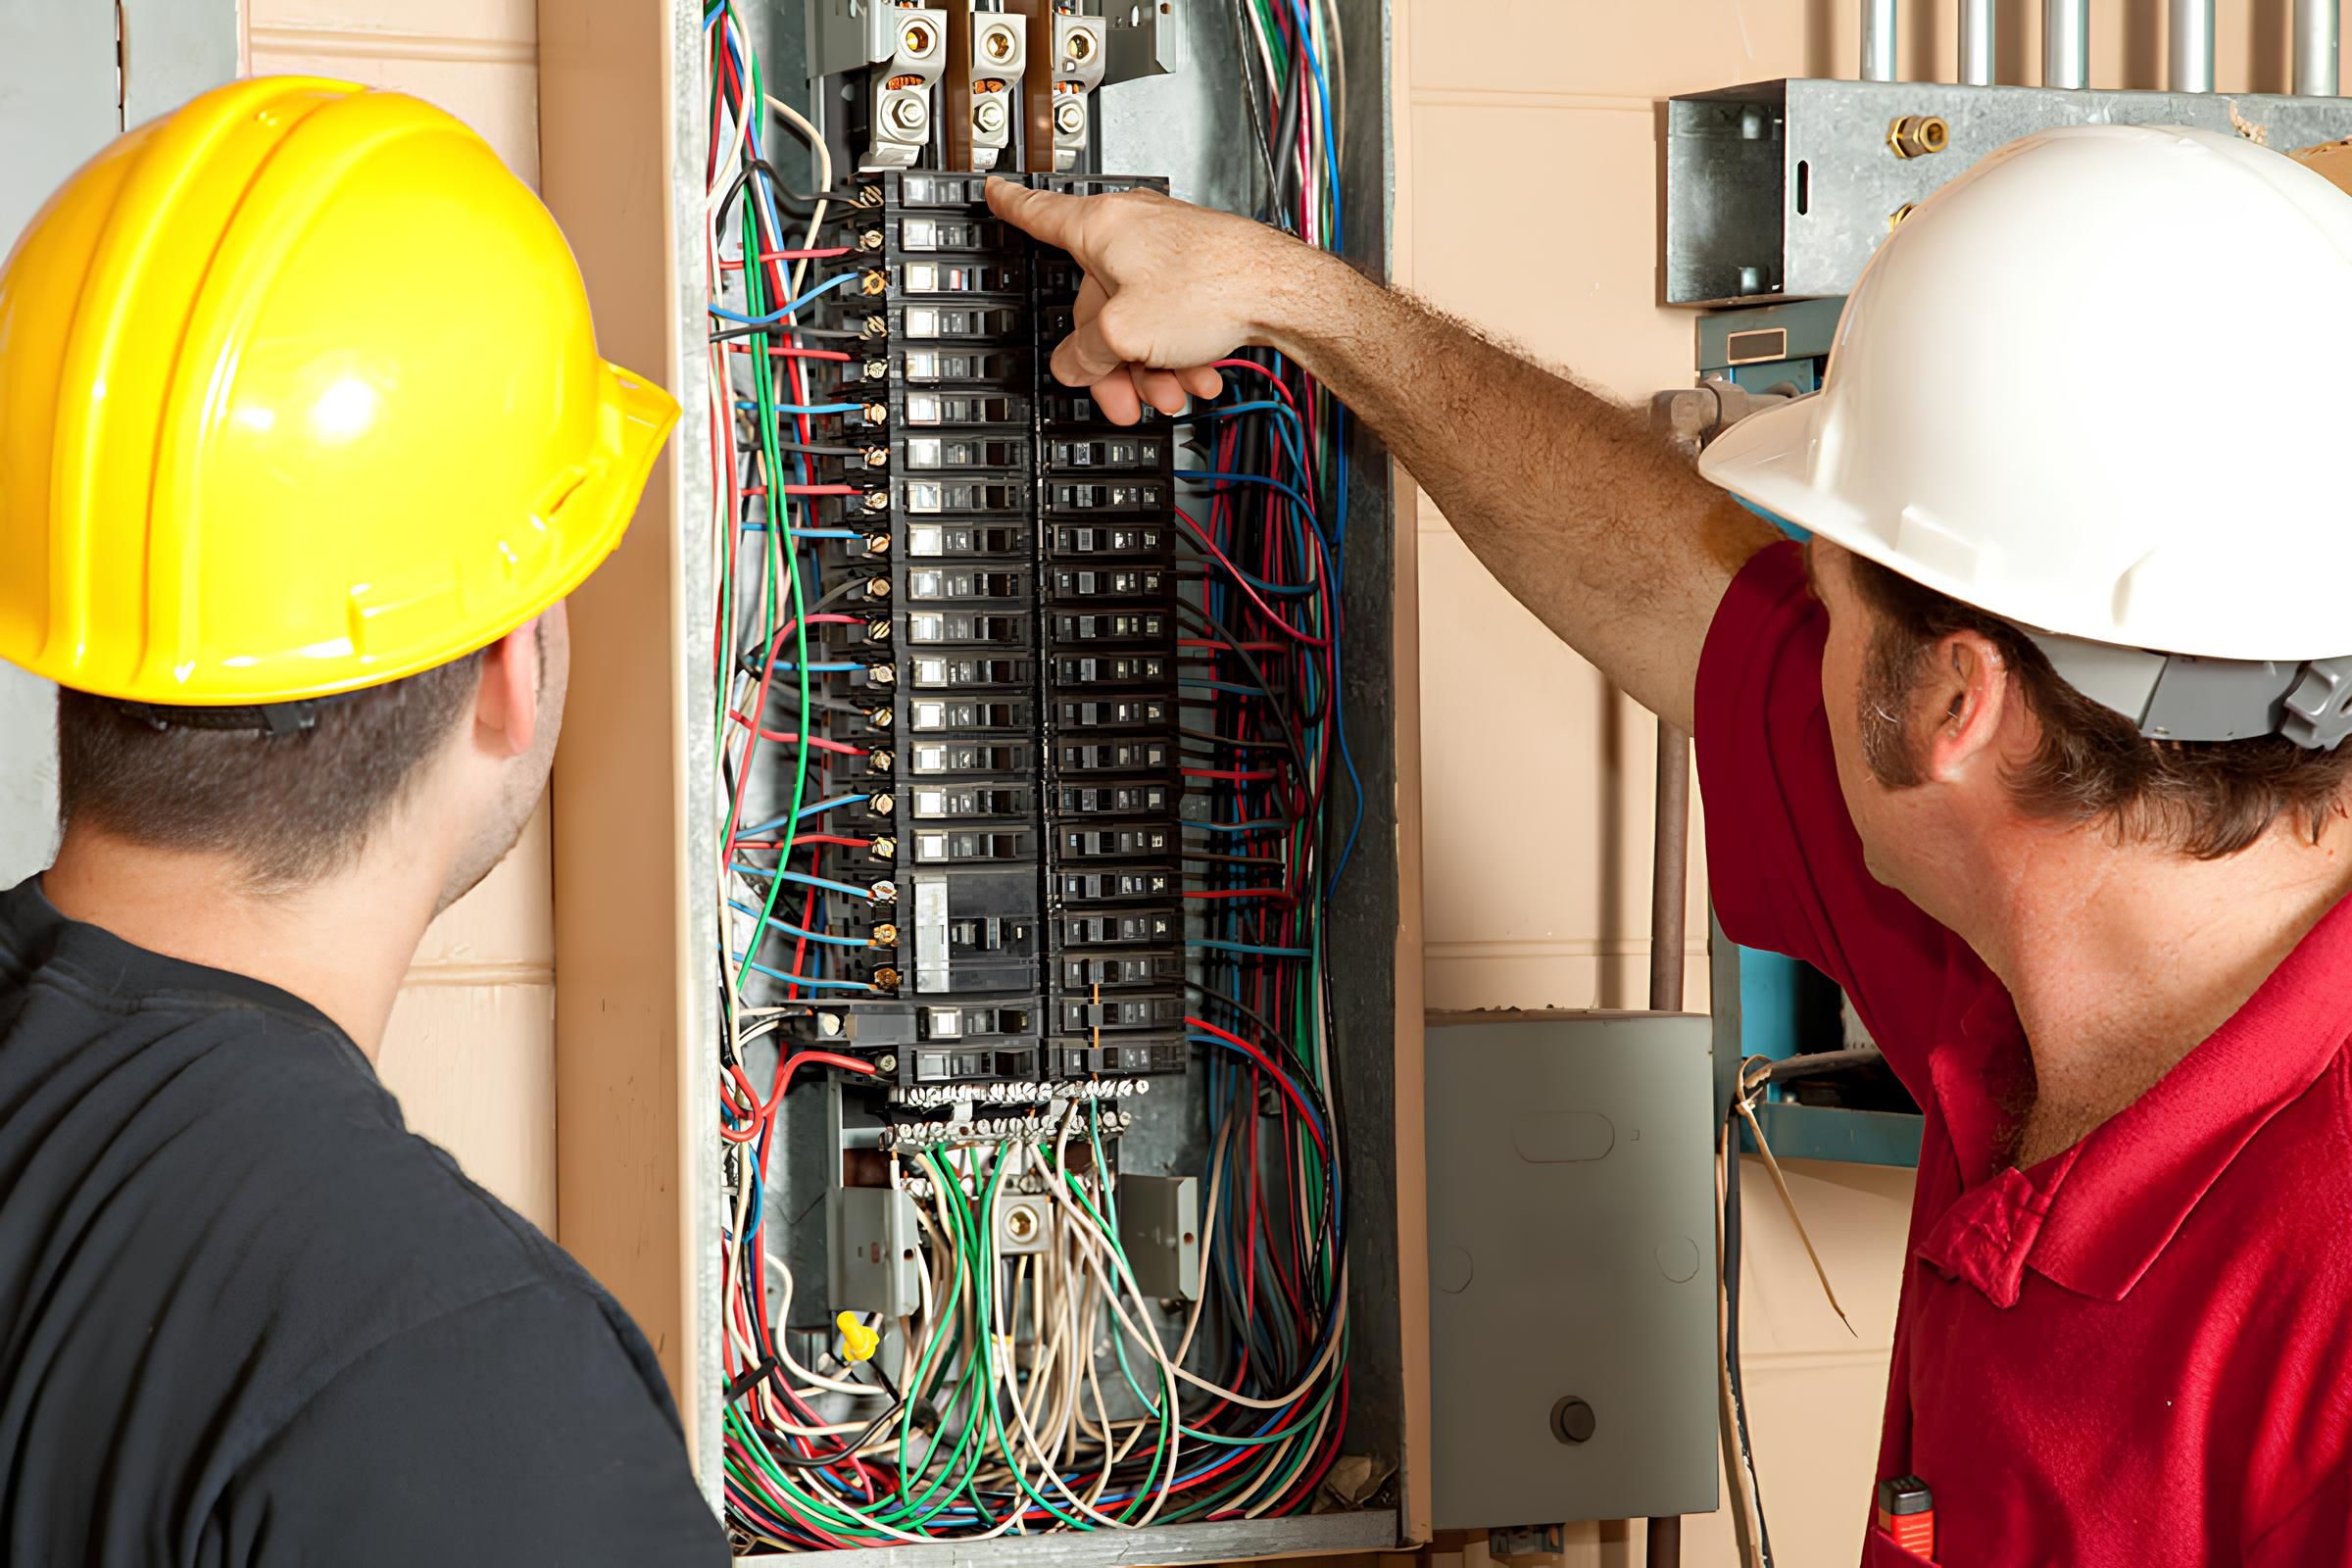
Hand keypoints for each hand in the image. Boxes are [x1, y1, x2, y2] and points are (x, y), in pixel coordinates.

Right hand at [985, 178, 1308, 424]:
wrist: (1282, 292)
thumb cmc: (1212, 288)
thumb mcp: (1124, 334)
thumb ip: (1086, 354)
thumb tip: (1073, 365)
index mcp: (1100, 227)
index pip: (1038, 213)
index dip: (1011, 206)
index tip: (995, 194)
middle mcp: (1133, 229)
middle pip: (1094, 301)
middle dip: (1109, 358)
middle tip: (1120, 398)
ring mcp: (1169, 249)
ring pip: (1138, 318)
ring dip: (1149, 366)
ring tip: (1167, 395)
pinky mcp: (1200, 271)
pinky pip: (1172, 318)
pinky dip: (1179, 352)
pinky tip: (1197, 377)